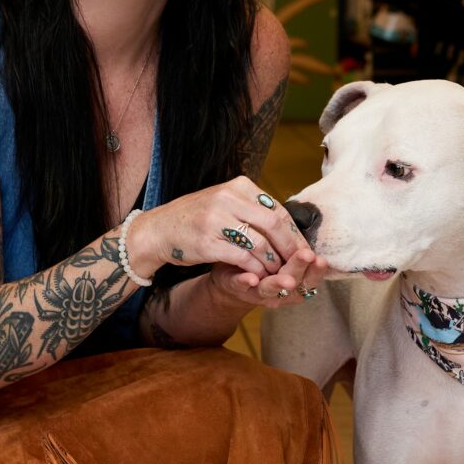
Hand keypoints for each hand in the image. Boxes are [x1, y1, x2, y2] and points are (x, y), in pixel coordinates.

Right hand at [125, 176, 321, 288]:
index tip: (303, 249)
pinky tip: (259, 277)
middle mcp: (228, 199)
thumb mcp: (225, 201)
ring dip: (273, 262)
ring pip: (260, 243)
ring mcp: (217, 220)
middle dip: (289, 248)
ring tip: (278, 273)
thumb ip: (253, 207)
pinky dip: (255, 270)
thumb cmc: (197, 217)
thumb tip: (287, 224)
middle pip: (273, 225)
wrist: (160, 229)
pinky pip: (242, 258)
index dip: (293, 233)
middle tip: (298, 264)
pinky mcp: (208, 242)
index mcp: (238, 186)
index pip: (277, 210)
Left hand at [208, 253, 331, 308]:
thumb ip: (295, 245)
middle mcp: (279, 291)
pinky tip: (251, 278)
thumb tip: (309, 225)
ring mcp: (256, 290)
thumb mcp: (283, 254)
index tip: (321, 259)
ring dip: (277, 283)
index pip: (310, 278)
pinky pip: (239, 285)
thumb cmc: (265, 262)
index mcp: (294, 281)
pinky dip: (246, 282)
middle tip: (307, 256)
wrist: (234, 277)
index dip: (316, 270)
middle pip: (293, 281)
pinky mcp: (235, 286)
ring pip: (268, 288)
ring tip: (287, 280)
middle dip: (299, 268)